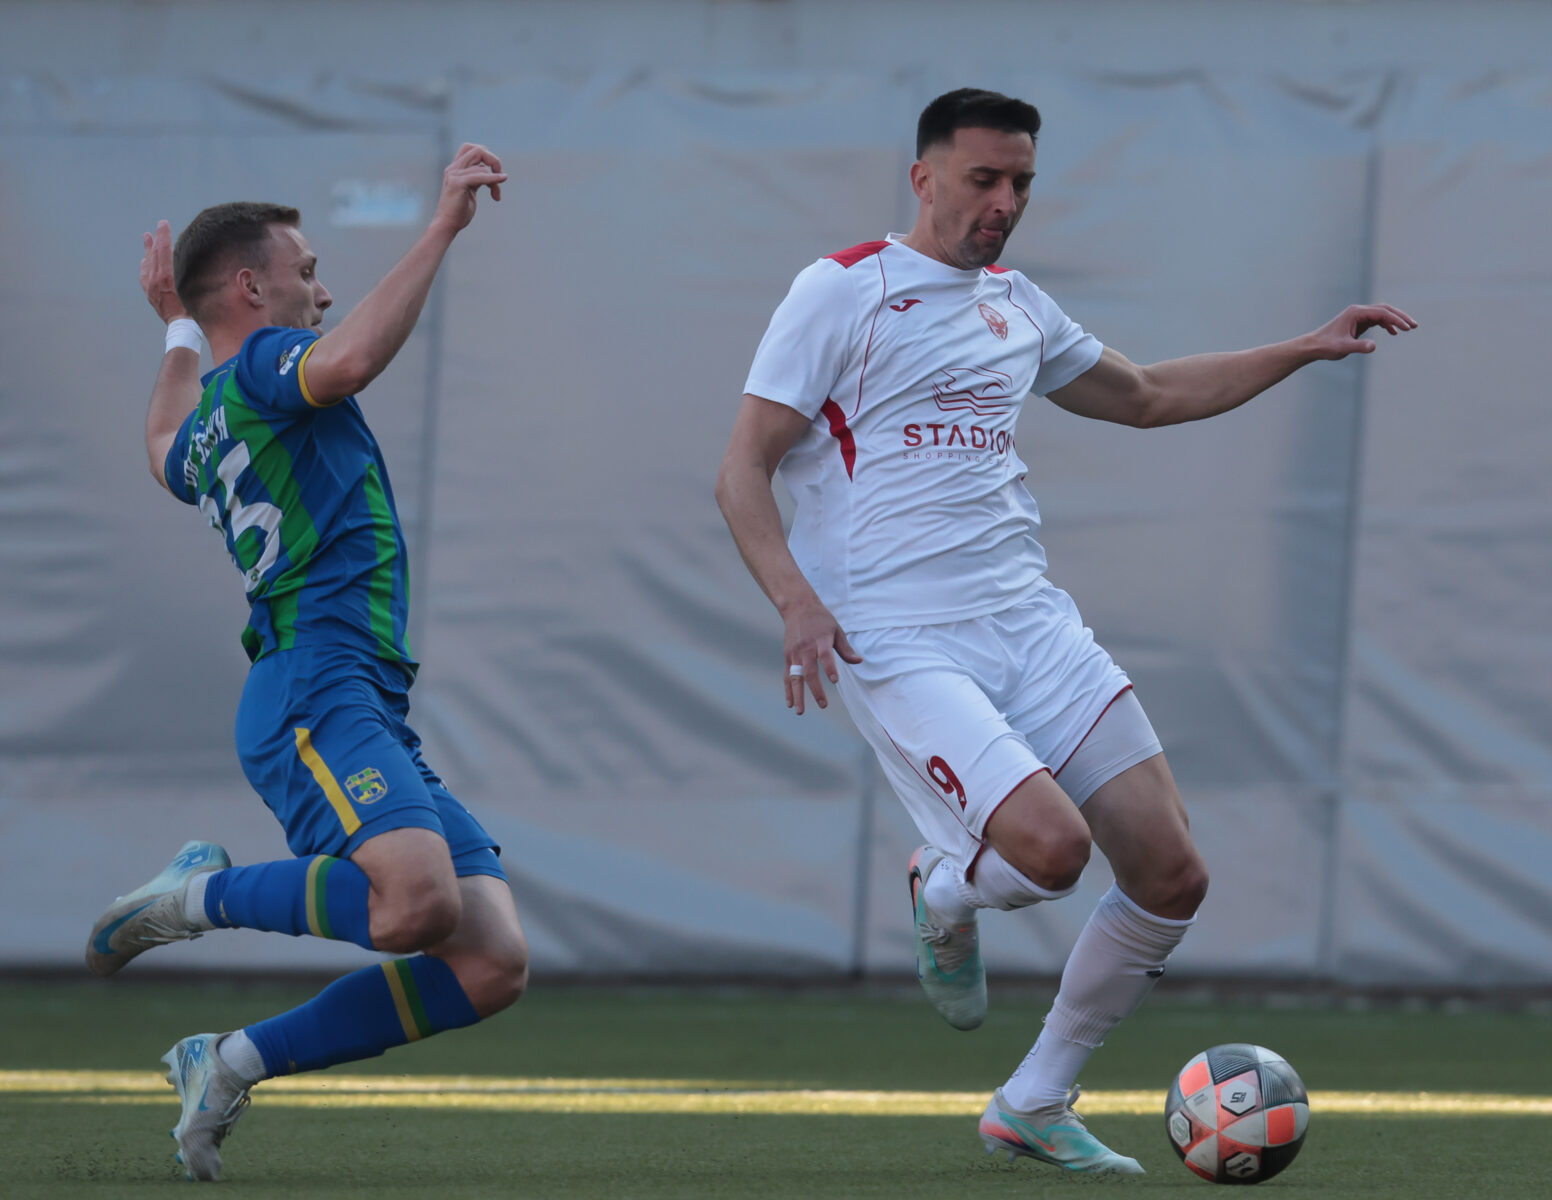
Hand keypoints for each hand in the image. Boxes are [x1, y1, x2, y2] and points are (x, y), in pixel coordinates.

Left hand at [140, 220, 188, 323]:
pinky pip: (144, 275)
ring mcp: (150, 287)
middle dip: (157, 239)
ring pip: (147, 263)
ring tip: (147, 237)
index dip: (164, 235)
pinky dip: (145, 265)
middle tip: (159, 227)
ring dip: (148, 249)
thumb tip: (183, 254)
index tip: (164, 224)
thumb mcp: (192, 287)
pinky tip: (145, 261)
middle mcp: (155, 280)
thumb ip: (186, 270)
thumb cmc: (192, 308)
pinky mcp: (150, 293)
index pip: (163, 250)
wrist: (181, 327)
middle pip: (154, 254)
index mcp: (166, 276)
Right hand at [431, 142, 507, 234]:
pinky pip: (480, 176)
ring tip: (496, 195)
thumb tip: (491, 173)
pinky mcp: (458, 183)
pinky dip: (494, 178)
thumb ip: (477, 179)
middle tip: (500, 177)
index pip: (471, 148)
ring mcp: (454, 174)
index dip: (487, 156)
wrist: (447, 224)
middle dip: (494, 161)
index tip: (494, 173)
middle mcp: (454, 168)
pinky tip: (503, 179)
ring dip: (495, 181)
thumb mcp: (470, 190)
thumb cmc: (459, 211)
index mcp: (456, 168)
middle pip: (478, 150)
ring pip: (482, 167)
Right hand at [782, 597, 863, 715]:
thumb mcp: (836, 630)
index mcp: (820, 640)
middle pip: (809, 671)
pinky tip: (790, 704)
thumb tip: (859, 661)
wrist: (798, 607)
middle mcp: (805, 648)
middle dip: (816, 689)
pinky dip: (788, 690)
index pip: (825, 655)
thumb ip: (845, 648)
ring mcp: (794, 653)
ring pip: (795, 677)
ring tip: (800, 711)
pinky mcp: (787, 656)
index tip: (835, 680)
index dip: (829, 667)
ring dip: (797, 695)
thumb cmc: (821, 619)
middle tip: (823, 705)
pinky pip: (787, 676)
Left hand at [1306, 303, 1417, 359]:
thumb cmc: (1326, 346)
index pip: (1382, 312)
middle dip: (1400, 317)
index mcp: (1356, 312)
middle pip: (1385, 309)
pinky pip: (1377, 320)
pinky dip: (1387, 324)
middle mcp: (1358, 311)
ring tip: (1409, 329)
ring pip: (1382, 314)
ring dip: (1396, 320)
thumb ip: (1359, 346)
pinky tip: (1394, 333)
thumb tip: (1374, 346)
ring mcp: (1359, 316)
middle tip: (1414, 326)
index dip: (1396, 320)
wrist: (1313, 346)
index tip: (1408, 328)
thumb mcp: (1343, 348)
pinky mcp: (1358, 322)